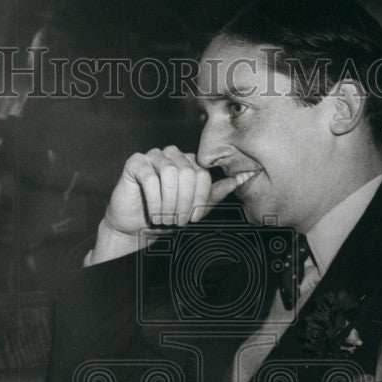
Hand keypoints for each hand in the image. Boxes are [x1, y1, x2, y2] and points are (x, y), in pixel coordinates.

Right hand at [103, 145, 255, 234]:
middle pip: (188, 173)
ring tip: (165, 218)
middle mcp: (172, 155)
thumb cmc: (167, 216)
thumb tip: (246, 176)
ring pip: (170, 173)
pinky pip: (149, 177)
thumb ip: (218, 192)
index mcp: (189, 162)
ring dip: (169, 202)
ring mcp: (153, 156)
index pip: (203, 175)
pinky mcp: (135, 162)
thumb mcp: (196, 207)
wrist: (137, 227)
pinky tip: (153, 214)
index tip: (192, 219)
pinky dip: (154, 200)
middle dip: (185, 203)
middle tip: (178, 222)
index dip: (199, 199)